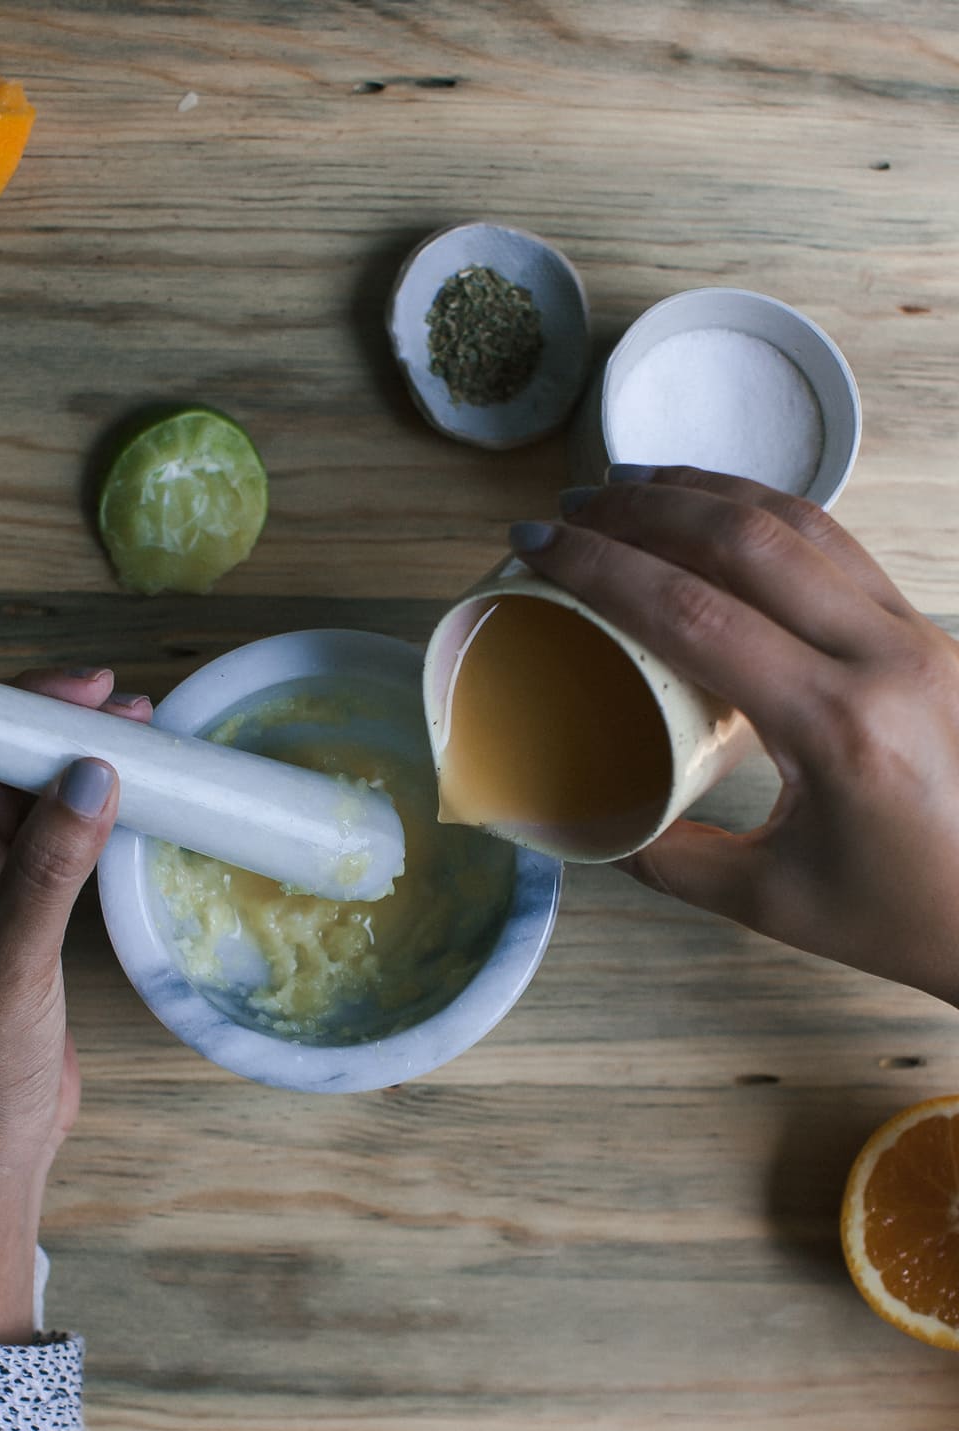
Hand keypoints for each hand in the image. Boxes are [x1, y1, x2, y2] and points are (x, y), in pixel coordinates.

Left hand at [0, 667, 150, 1342]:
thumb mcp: (12, 961)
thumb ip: (50, 862)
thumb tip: (96, 771)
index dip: (18, 714)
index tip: (90, 694)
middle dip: (45, 724)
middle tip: (124, 703)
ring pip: (5, 784)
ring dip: (66, 758)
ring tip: (140, 730)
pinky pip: (29, 825)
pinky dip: (72, 803)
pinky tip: (122, 783)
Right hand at [509, 467, 958, 1005]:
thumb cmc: (906, 916)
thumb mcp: (771, 902)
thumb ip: (667, 857)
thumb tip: (586, 819)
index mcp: (837, 727)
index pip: (696, 613)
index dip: (603, 569)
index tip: (538, 545)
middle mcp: (884, 659)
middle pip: (748, 539)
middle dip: (645, 509)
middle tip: (572, 506)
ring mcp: (917, 634)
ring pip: (802, 522)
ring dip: (707, 492)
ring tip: (629, 487)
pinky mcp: (927, 633)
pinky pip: (838, 546)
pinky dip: (765, 515)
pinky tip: (717, 518)